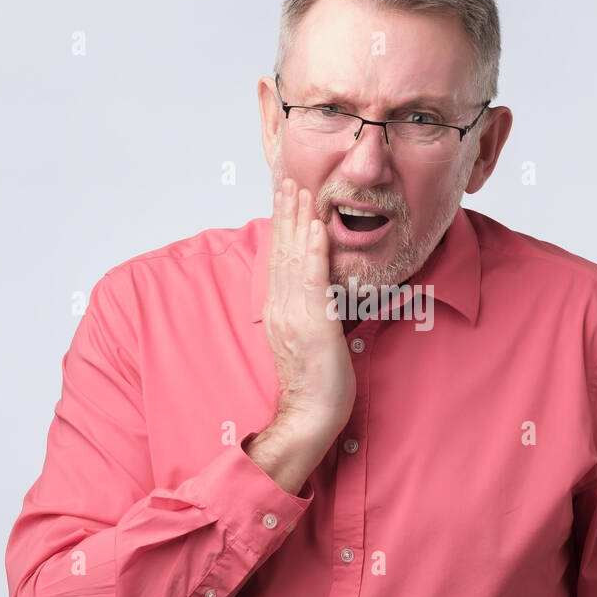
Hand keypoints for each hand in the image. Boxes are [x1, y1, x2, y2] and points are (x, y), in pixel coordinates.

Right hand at [245, 180, 355, 492]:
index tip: (286, 198)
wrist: (310, 415)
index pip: (279, 260)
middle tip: (288, 180)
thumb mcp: (307, 340)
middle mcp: (281, 308)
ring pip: (295, 259)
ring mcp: (295, 315)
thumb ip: (307, 313)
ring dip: (299, 221)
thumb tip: (315, 294)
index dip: (282, 226)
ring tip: (301, 191)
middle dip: (286, 213)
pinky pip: (314, 280)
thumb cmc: (316, 385)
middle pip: (282, 252)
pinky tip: (317, 228)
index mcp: (278, 311)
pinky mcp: (313, 324)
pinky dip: (315, 252)